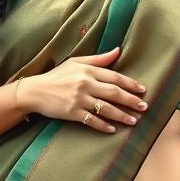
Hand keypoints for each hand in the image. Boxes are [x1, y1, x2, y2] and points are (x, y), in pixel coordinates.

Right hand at [18, 46, 147, 132]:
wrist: (35, 91)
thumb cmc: (57, 76)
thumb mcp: (76, 62)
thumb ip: (98, 59)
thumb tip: (118, 50)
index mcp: (88, 70)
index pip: (114, 77)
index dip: (130, 84)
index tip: (142, 90)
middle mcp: (85, 84)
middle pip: (114, 93)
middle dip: (131, 100)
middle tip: (144, 107)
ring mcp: (78, 99)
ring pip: (105, 108)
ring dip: (121, 115)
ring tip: (134, 120)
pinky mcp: (72, 112)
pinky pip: (91, 120)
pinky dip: (103, 125)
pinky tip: (113, 129)